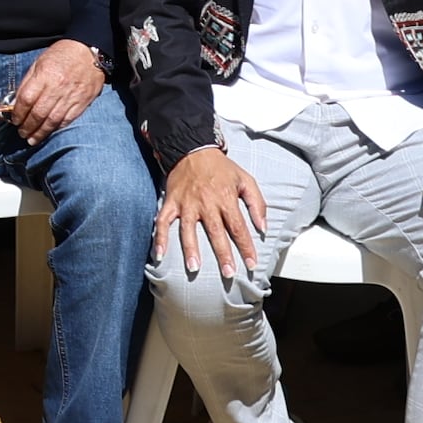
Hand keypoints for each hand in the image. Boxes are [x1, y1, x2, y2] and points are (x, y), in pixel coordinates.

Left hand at [7, 40, 107, 141]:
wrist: (89, 52)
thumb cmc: (62, 54)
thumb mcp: (40, 61)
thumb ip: (29, 81)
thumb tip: (18, 101)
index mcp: (44, 75)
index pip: (27, 99)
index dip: (18, 113)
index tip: (15, 120)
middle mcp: (57, 88)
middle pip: (38, 113)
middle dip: (28, 126)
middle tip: (22, 133)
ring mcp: (71, 97)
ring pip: (52, 120)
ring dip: (40, 133)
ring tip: (32, 139)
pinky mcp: (82, 103)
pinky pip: (67, 119)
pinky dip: (56, 128)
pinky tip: (49, 132)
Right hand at [155, 145, 271, 277]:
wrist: (194, 149)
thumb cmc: (222, 168)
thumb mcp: (246, 180)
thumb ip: (257, 204)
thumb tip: (263, 228)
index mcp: (226, 198)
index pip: (238, 228)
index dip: (246, 247)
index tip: (252, 265)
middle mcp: (206, 203)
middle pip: (216, 233)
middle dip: (223, 254)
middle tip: (228, 274)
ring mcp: (187, 203)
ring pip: (188, 230)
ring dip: (190, 249)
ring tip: (194, 268)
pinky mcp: (171, 202)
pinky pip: (163, 221)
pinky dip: (159, 237)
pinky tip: (160, 254)